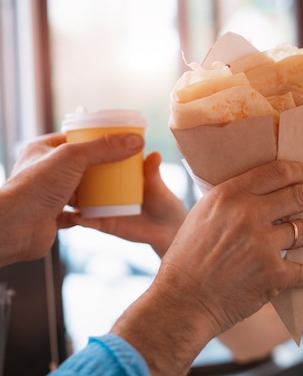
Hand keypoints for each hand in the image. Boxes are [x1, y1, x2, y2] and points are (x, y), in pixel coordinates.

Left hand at [0, 132, 143, 265]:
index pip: (72, 139)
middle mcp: (42, 171)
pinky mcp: (51, 216)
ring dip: (95, 191)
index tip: (116, 141)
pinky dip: (88, 213)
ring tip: (117, 189)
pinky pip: (75, 214)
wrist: (16, 226)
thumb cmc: (35, 186)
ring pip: (77, 190)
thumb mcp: (74, 157)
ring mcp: (46, 194)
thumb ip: (104, 148)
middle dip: (99, 167)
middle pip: (78, 165)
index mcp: (42, 150)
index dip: (94, 138)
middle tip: (121, 166)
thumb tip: (135, 141)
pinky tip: (102, 212)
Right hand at [60, 151, 186, 256]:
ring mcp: (102, 207)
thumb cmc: (165, 203)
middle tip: (60, 169)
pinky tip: (76, 216)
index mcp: (117, 176)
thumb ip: (152, 173)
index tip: (71, 145)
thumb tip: (155, 154)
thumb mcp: (158, 187)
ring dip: (70, 197)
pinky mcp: (104, 223)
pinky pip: (88, 221)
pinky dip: (81, 219)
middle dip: (69, 176)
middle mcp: (105, 190)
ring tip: (63, 192)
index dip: (83, 154)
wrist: (168, 230)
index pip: (96, 162)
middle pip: (82, 181)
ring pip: (80, 201)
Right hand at [112, 160, 302, 375]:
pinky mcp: (273, 274)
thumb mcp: (201, 218)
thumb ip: (229, 203)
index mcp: (229, 196)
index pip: (276, 173)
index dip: (299, 171)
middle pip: (298, 196)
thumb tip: (258, 193)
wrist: (181, 303)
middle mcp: (248, 215)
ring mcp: (262, 244)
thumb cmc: (187, 261)